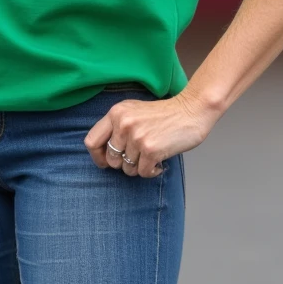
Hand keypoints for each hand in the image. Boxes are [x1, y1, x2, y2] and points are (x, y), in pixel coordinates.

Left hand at [84, 93, 214, 177]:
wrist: (191, 111)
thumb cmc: (163, 114)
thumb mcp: (133, 111)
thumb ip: (117, 127)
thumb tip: (103, 155)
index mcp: (116, 113)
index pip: (91, 141)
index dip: (97, 157)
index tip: (107, 162)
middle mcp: (123, 124)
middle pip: (110, 159)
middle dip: (123, 164)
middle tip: (138, 158)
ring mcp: (136, 137)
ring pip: (127, 169)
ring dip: (140, 168)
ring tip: (151, 156)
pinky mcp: (151, 149)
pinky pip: (143, 173)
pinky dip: (152, 172)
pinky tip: (159, 162)